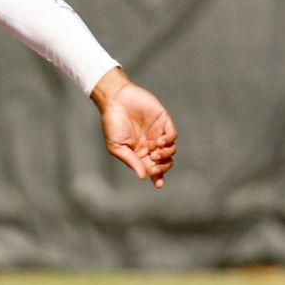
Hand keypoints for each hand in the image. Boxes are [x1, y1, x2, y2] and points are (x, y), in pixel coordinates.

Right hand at [91, 68, 176, 187]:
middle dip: (162, 167)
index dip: (157, 177)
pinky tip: (159, 142)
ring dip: (165, 155)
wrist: (115, 100)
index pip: (152, 168)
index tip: (158, 184)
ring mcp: (158, 133)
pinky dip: (169, 141)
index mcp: (139, 153)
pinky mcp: (163, 121)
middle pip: (164, 161)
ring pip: (171, 150)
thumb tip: (143, 176)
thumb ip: (131, 161)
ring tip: (155, 152)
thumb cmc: (112, 123)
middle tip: (154, 167)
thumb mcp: (116, 146)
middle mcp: (150, 145)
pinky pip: (172, 135)